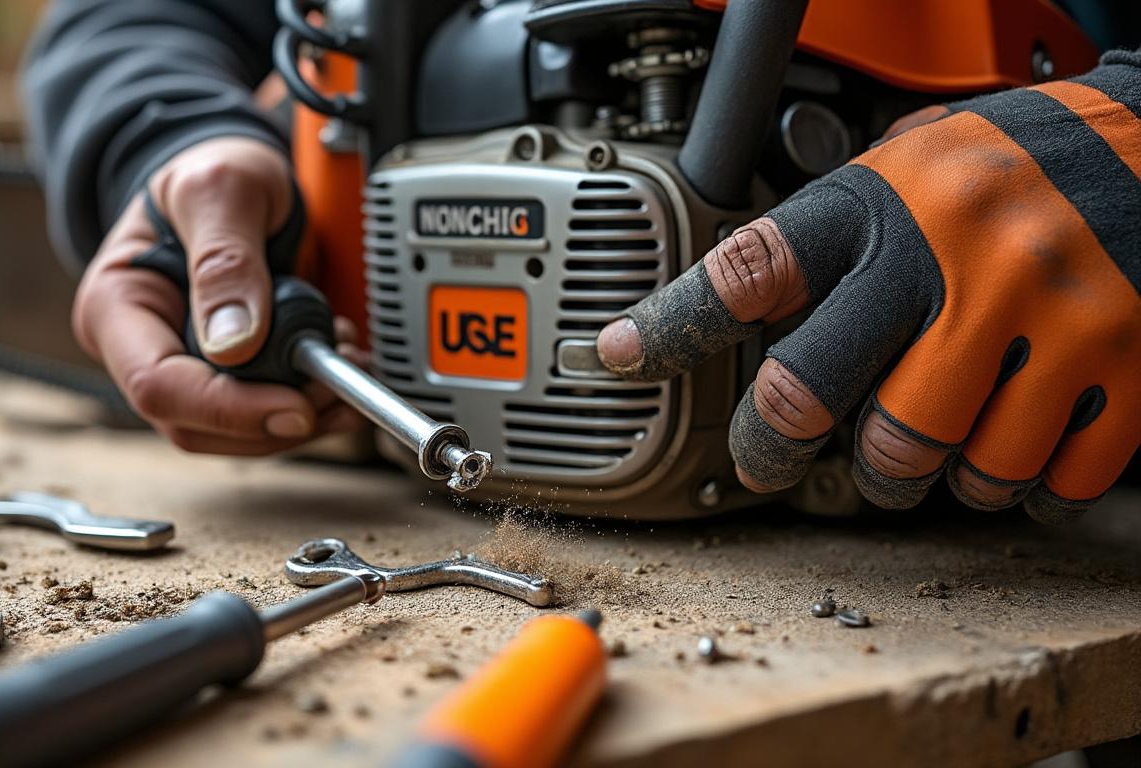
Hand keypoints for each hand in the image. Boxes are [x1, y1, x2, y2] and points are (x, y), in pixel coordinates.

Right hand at [73, 137, 364, 453]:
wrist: (230, 173)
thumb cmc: (209, 171)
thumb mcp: (220, 189)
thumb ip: (226, 258)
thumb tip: (235, 340)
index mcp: (116, 306)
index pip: (157, 386)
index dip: (228, 408)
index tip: (295, 406)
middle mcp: (141, 349)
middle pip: (195, 424)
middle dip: (272, 420)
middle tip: (334, 387)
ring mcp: (182, 368)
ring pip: (231, 434)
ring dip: (297, 419)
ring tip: (342, 372)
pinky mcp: (224, 378)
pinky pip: (259, 415)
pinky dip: (305, 406)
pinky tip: (335, 372)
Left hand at [597, 79, 1139, 521]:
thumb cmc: (1019, 163)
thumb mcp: (906, 169)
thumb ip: (831, 236)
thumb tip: (736, 300)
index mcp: (890, 207)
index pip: (750, 269)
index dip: (670, 323)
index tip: (619, 356)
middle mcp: (954, 263)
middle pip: (814, 394)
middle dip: (772, 446)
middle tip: (767, 458)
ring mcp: (1042, 320)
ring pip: (925, 459)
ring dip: (909, 473)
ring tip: (919, 438)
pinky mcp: (1121, 370)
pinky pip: (1039, 478)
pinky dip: (1015, 483)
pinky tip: (1010, 443)